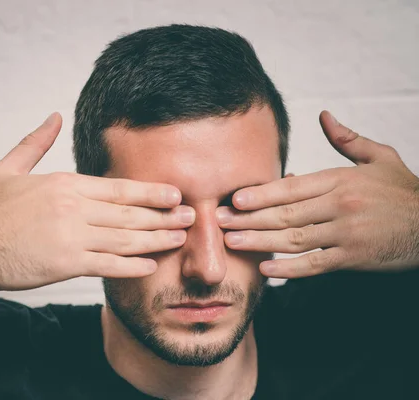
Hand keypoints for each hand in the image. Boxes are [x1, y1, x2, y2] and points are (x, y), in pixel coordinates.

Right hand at [0, 113, 194, 290]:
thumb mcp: (9, 168)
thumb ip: (35, 142)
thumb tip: (53, 116)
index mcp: (64, 184)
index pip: (118, 188)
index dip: (150, 192)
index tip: (175, 194)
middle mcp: (73, 208)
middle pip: (129, 213)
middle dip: (163, 216)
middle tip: (190, 217)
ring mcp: (71, 237)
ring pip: (125, 239)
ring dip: (157, 239)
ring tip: (180, 239)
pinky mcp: (65, 264)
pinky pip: (108, 265)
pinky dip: (132, 266)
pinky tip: (151, 266)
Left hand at [216, 110, 418, 277]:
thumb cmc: (402, 191)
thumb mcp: (380, 158)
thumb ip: (347, 140)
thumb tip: (323, 115)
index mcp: (341, 180)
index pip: (293, 187)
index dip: (262, 194)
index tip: (235, 198)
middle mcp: (340, 206)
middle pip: (286, 213)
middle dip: (249, 218)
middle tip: (219, 221)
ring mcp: (346, 233)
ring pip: (295, 239)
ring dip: (260, 242)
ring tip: (232, 243)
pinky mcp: (353, 258)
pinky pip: (315, 264)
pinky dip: (290, 269)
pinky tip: (266, 269)